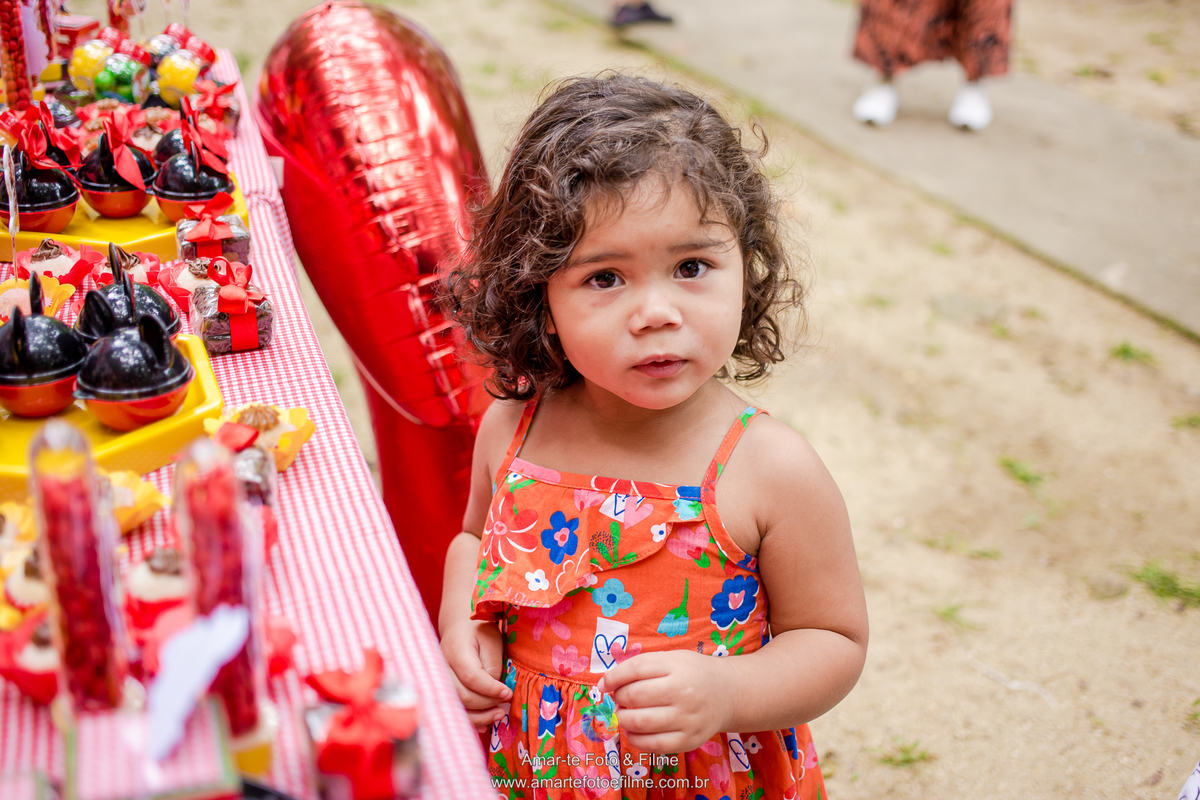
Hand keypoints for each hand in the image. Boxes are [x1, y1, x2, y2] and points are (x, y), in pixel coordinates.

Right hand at [440, 620, 511, 731]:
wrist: (458, 628)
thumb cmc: (478, 632)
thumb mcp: (491, 641)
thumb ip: (492, 666)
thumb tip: (494, 692)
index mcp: (455, 651)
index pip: (471, 677)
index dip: (491, 690)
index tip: (508, 693)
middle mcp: (441, 669)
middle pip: (462, 696)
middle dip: (486, 704)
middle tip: (505, 704)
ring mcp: (437, 681)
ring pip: (455, 707)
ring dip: (479, 717)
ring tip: (498, 715)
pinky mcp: (440, 691)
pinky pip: (452, 710)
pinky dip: (469, 719)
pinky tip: (484, 722)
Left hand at [598, 650, 734, 753]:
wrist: (727, 694)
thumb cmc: (692, 674)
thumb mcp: (671, 659)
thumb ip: (640, 667)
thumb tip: (605, 685)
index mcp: (677, 666)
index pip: (634, 670)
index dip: (612, 678)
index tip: (604, 684)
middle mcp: (683, 692)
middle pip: (633, 696)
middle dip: (618, 698)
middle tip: (620, 698)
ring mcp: (687, 719)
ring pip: (639, 723)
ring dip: (623, 719)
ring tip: (626, 714)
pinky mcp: (689, 740)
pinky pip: (652, 745)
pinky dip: (635, 739)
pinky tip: (634, 731)